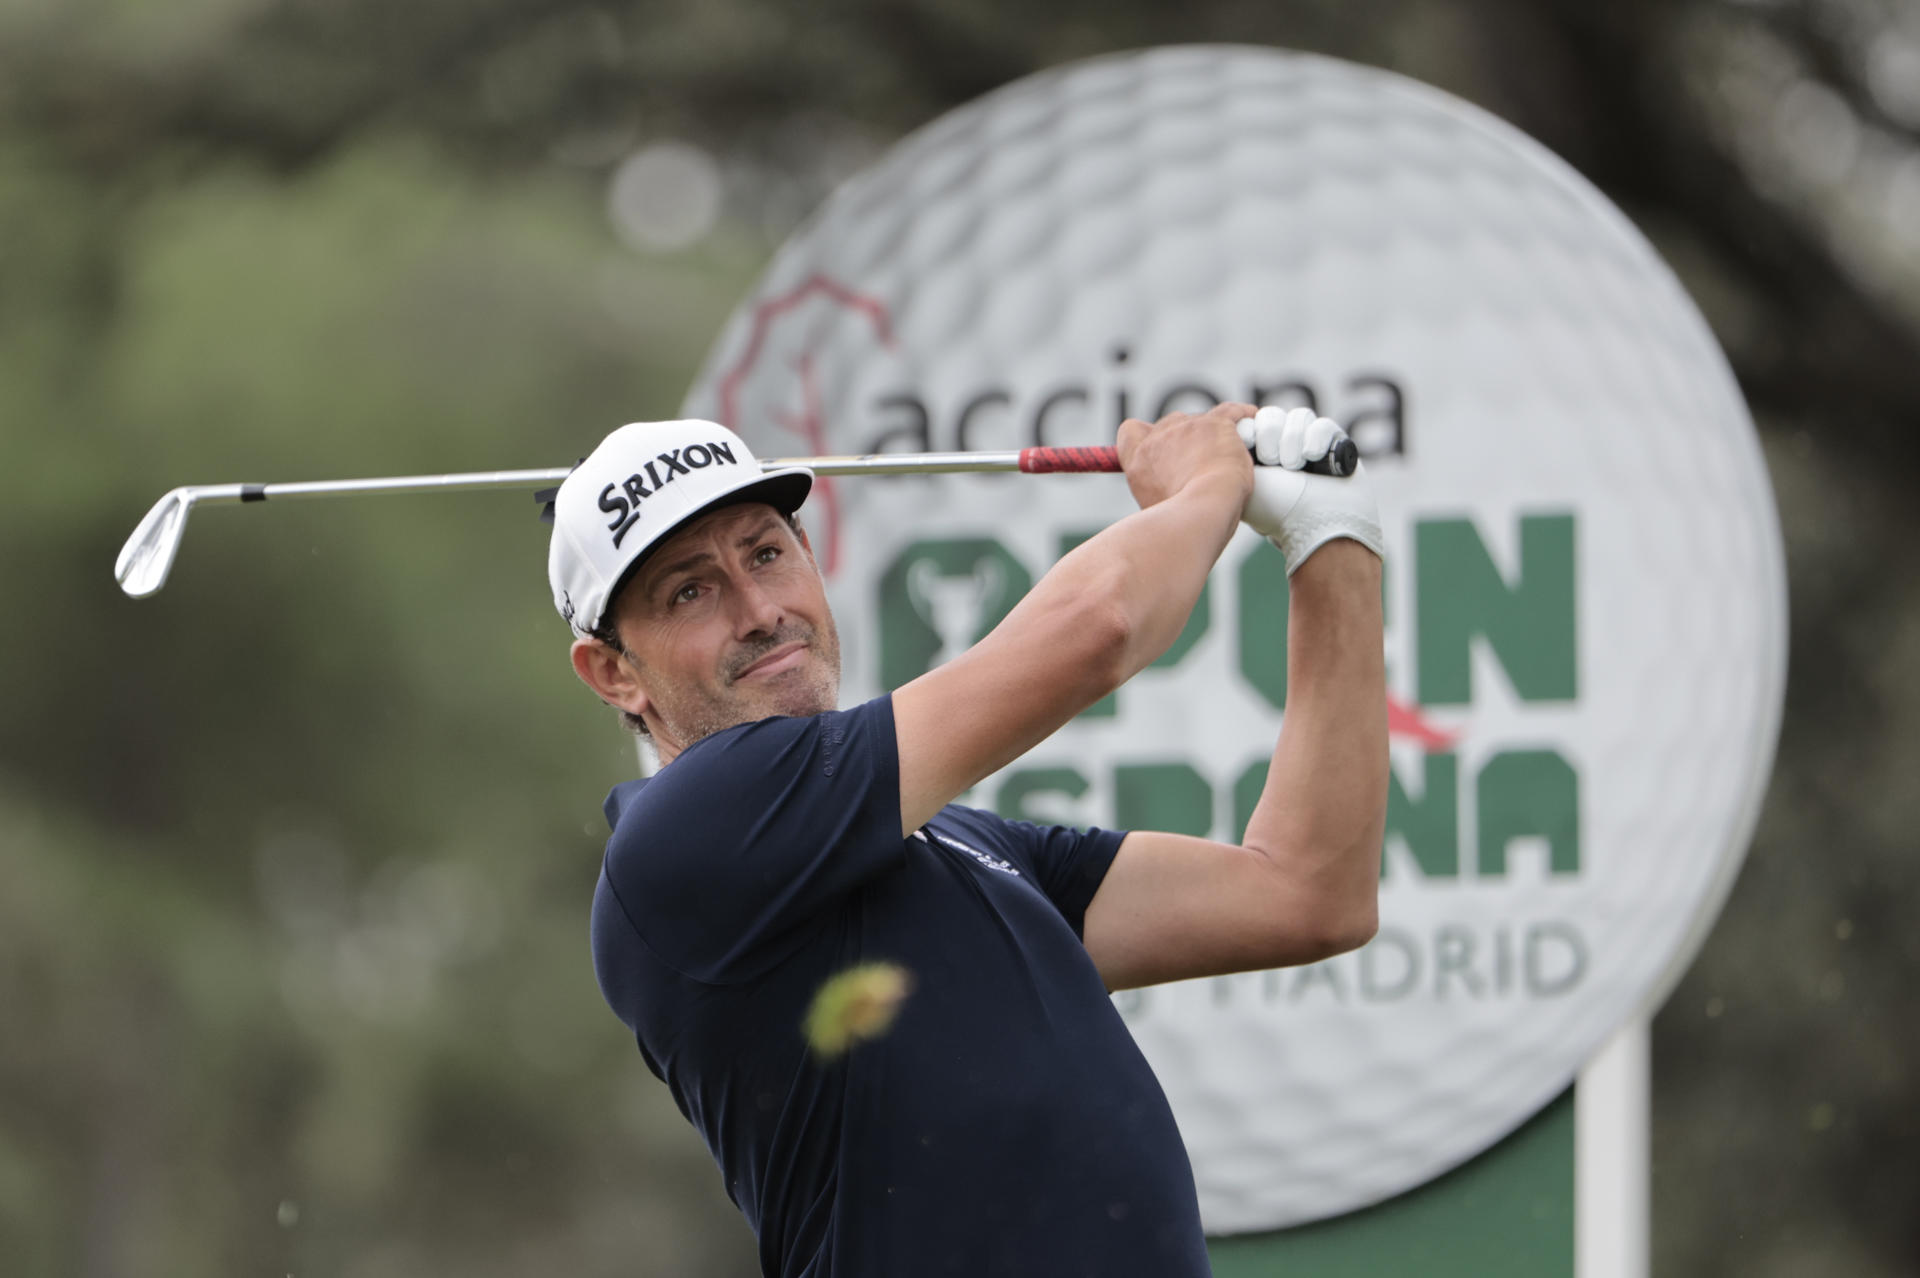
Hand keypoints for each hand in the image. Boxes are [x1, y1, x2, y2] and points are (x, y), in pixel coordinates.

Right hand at [1116, 402, 1256, 511]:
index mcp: (1138, 459)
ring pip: (1202, 420)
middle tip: (1202, 462)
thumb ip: (1158, 494)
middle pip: (1171, 424)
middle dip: (1186, 439)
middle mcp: (1159, 438)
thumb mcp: (1155, 510)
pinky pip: (1232, 412)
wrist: (1200, 514)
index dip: (1146, 437)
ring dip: (1213, 432)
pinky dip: (1242, 415)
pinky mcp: (1217, 426)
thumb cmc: (1179, 523)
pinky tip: (1250, 419)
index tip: (1161, 450)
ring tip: (1228, 450)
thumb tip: (1167, 498)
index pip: (1132, 431)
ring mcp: (1188, 428)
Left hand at [1237, 406, 1383, 573]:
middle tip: (1270, 459)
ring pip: (1298, 417)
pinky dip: (1315, 438)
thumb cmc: (1275, 510)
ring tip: (1293, 465)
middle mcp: (1284, 448)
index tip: (1248, 444)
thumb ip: (1232, 455)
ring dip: (1291, 439)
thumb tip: (1231, 429)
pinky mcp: (1336, 446)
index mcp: (1259, 455)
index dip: (1252, 428)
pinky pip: (1323, 425)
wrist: (1314, 525)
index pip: (1252, 421)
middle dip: (1269, 435)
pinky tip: (1312, 457)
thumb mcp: (1243, 482)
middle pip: (1273, 416)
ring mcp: (1310, 446)